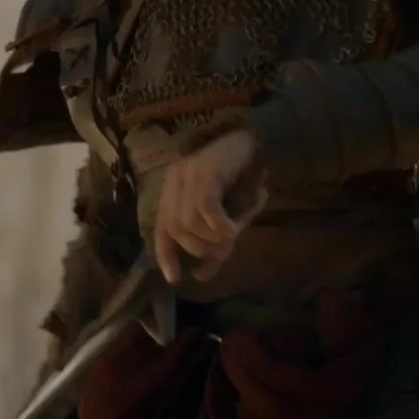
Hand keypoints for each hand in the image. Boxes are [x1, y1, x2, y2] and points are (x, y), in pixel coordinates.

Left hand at [154, 129, 264, 283]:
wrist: (258, 141)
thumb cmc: (242, 178)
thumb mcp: (224, 215)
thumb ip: (213, 243)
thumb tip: (202, 275)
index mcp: (173, 189)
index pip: (160, 227)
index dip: (164, 255)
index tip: (174, 278)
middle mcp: (175, 181)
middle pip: (175, 229)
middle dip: (199, 249)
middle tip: (225, 251)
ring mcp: (188, 175)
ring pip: (189, 222)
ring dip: (212, 239)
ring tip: (233, 238)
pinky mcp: (206, 172)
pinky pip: (206, 210)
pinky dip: (220, 227)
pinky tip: (235, 230)